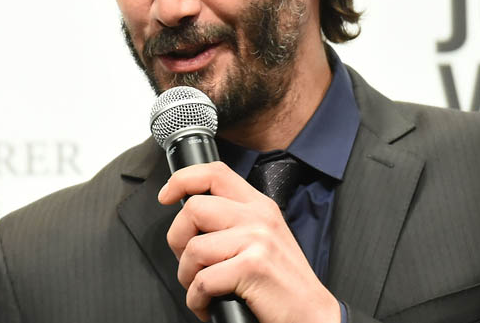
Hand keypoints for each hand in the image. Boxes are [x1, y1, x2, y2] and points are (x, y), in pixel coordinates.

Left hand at [158, 161, 340, 322]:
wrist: (313, 317)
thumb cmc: (282, 285)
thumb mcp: (263, 240)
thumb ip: (234, 222)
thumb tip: (191, 220)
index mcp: (260, 206)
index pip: (215, 173)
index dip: (183, 179)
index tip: (166, 196)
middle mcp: (259, 217)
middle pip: (194, 208)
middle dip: (178, 240)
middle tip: (190, 264)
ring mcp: (257, 239)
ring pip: (194, 247)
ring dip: (188, 277)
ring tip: (203, 290)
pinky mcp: (253, 266)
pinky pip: (203, 281)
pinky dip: (197, 300)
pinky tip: (209, 306)